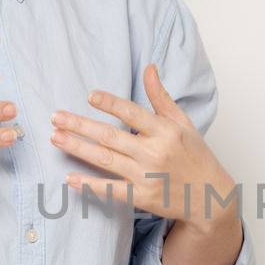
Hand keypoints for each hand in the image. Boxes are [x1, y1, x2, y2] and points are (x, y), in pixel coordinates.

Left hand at [50, 63, 237, 223]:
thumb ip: (161, 97)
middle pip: (110, 136)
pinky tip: (70, 178)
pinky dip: (90, 185)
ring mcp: (147, 176)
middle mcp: (154, 152)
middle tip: (55, 117)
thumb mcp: (183, 123)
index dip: (110, 104)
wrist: (209, 196)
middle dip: (80, 125)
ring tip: (56, 138)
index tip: (89, 96)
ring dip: (78, 148)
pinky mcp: (142, 197)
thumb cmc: (195, 156)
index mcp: (165, 131)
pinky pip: (111, 190)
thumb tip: (149, 67)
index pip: (132, 113)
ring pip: (105, 160)